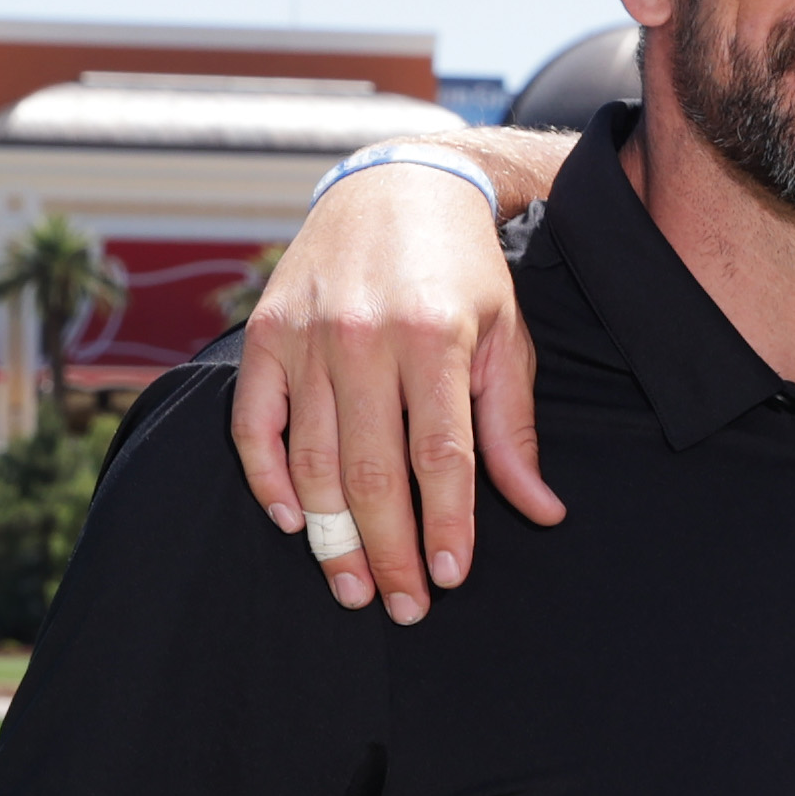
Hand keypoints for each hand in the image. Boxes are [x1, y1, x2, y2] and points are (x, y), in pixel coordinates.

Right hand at [228, 157, 562, 619]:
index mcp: (436, 338)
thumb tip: (541, 511)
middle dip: (389, 551)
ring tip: (353, 587)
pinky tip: (294, 522)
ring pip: (312, 459)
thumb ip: (513, 430)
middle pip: (374, 473)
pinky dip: (266, 477)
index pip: (442, 458)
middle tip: (403, 608)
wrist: (396, 187)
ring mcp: (306, 336)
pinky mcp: (263, 334)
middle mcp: (364, 338)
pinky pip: (253, 422)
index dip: (447, 526)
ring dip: (331, 535)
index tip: (451, 579)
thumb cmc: (464, 273)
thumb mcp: (508, 339)